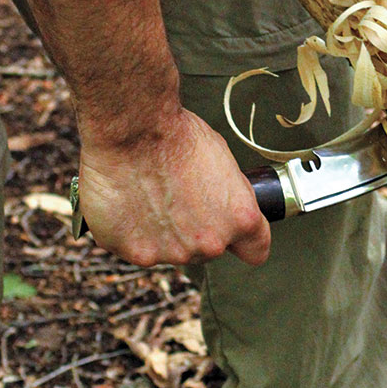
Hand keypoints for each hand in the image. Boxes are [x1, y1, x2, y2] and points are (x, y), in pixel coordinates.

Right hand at [76, 108, 270, 267]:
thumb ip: (227, 195)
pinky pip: (141, 250)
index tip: (233, 233)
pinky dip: (134, 234)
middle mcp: (211, 243)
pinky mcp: (140, 255)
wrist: (132, 133)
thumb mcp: (222, 160)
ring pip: (174, 251)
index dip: (243, 240)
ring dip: (164, 234)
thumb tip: (220, 201)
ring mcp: (175, 253)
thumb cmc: (176, 136)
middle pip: (209, 248)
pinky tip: (130, 206)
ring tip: (150, 198)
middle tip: (178, 199)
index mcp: (240, 219)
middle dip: (197, 230)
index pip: (256, 250)